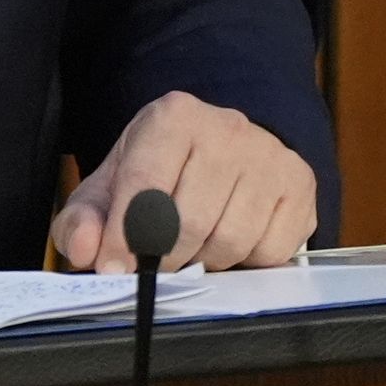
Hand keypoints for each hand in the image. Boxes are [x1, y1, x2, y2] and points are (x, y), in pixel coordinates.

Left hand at [54, 91, 317, 272]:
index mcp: (173, 117)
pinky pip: (270, 251)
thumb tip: (85, 251)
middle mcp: (227, 128)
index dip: (125, 236)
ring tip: (194, 247)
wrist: (222, 147)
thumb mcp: (111, 186)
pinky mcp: (301, 185)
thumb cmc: (161, 170)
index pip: (145, 186)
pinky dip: (246, 261)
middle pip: (190, 221)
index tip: (115, 267)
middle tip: (157, 263)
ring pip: (231, 240)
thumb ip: (84, 220)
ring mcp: (270, 156)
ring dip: (206, 260)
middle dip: (165, 256)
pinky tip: (232, 240)